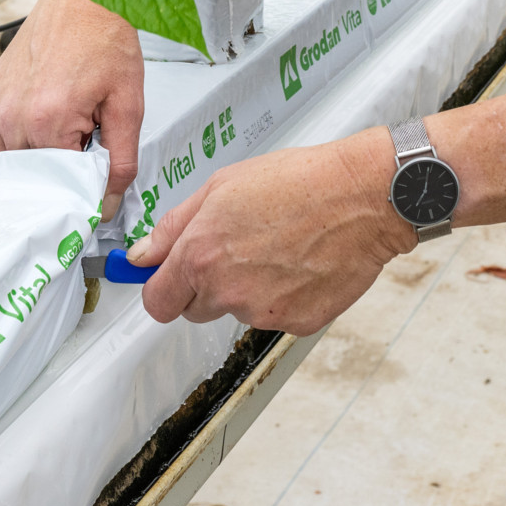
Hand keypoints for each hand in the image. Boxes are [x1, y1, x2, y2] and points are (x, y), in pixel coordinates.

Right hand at [0, 0, 144, 205]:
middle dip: (53, 181)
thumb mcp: (128, 104)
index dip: (81, 190)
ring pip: (0, 165)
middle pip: (29, 178)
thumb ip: (120, 160)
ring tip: (47, 162)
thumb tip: (105, 204)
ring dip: (22, 171)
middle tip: (76, 169)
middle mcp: (15, 117)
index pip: (59, 185)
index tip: (94, 187)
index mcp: (50, 122)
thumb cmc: (106, 42)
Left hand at [124, 128, 414, 333]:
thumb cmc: (300, 182)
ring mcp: (263, 312)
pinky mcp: (297, 323)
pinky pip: (277, 315)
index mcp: (200, 256)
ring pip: (239, 310)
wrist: (363, 198)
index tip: (169, 279)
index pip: (158, 302)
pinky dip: (285, 296)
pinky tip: (302, 262)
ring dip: (250, 288)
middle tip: (239, 248)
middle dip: (207, 286)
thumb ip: (173, 227)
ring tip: (280, 246)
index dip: (162, 289)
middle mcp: (227, 292)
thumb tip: (142, 256)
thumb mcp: (222, 186)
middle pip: (196, 310)